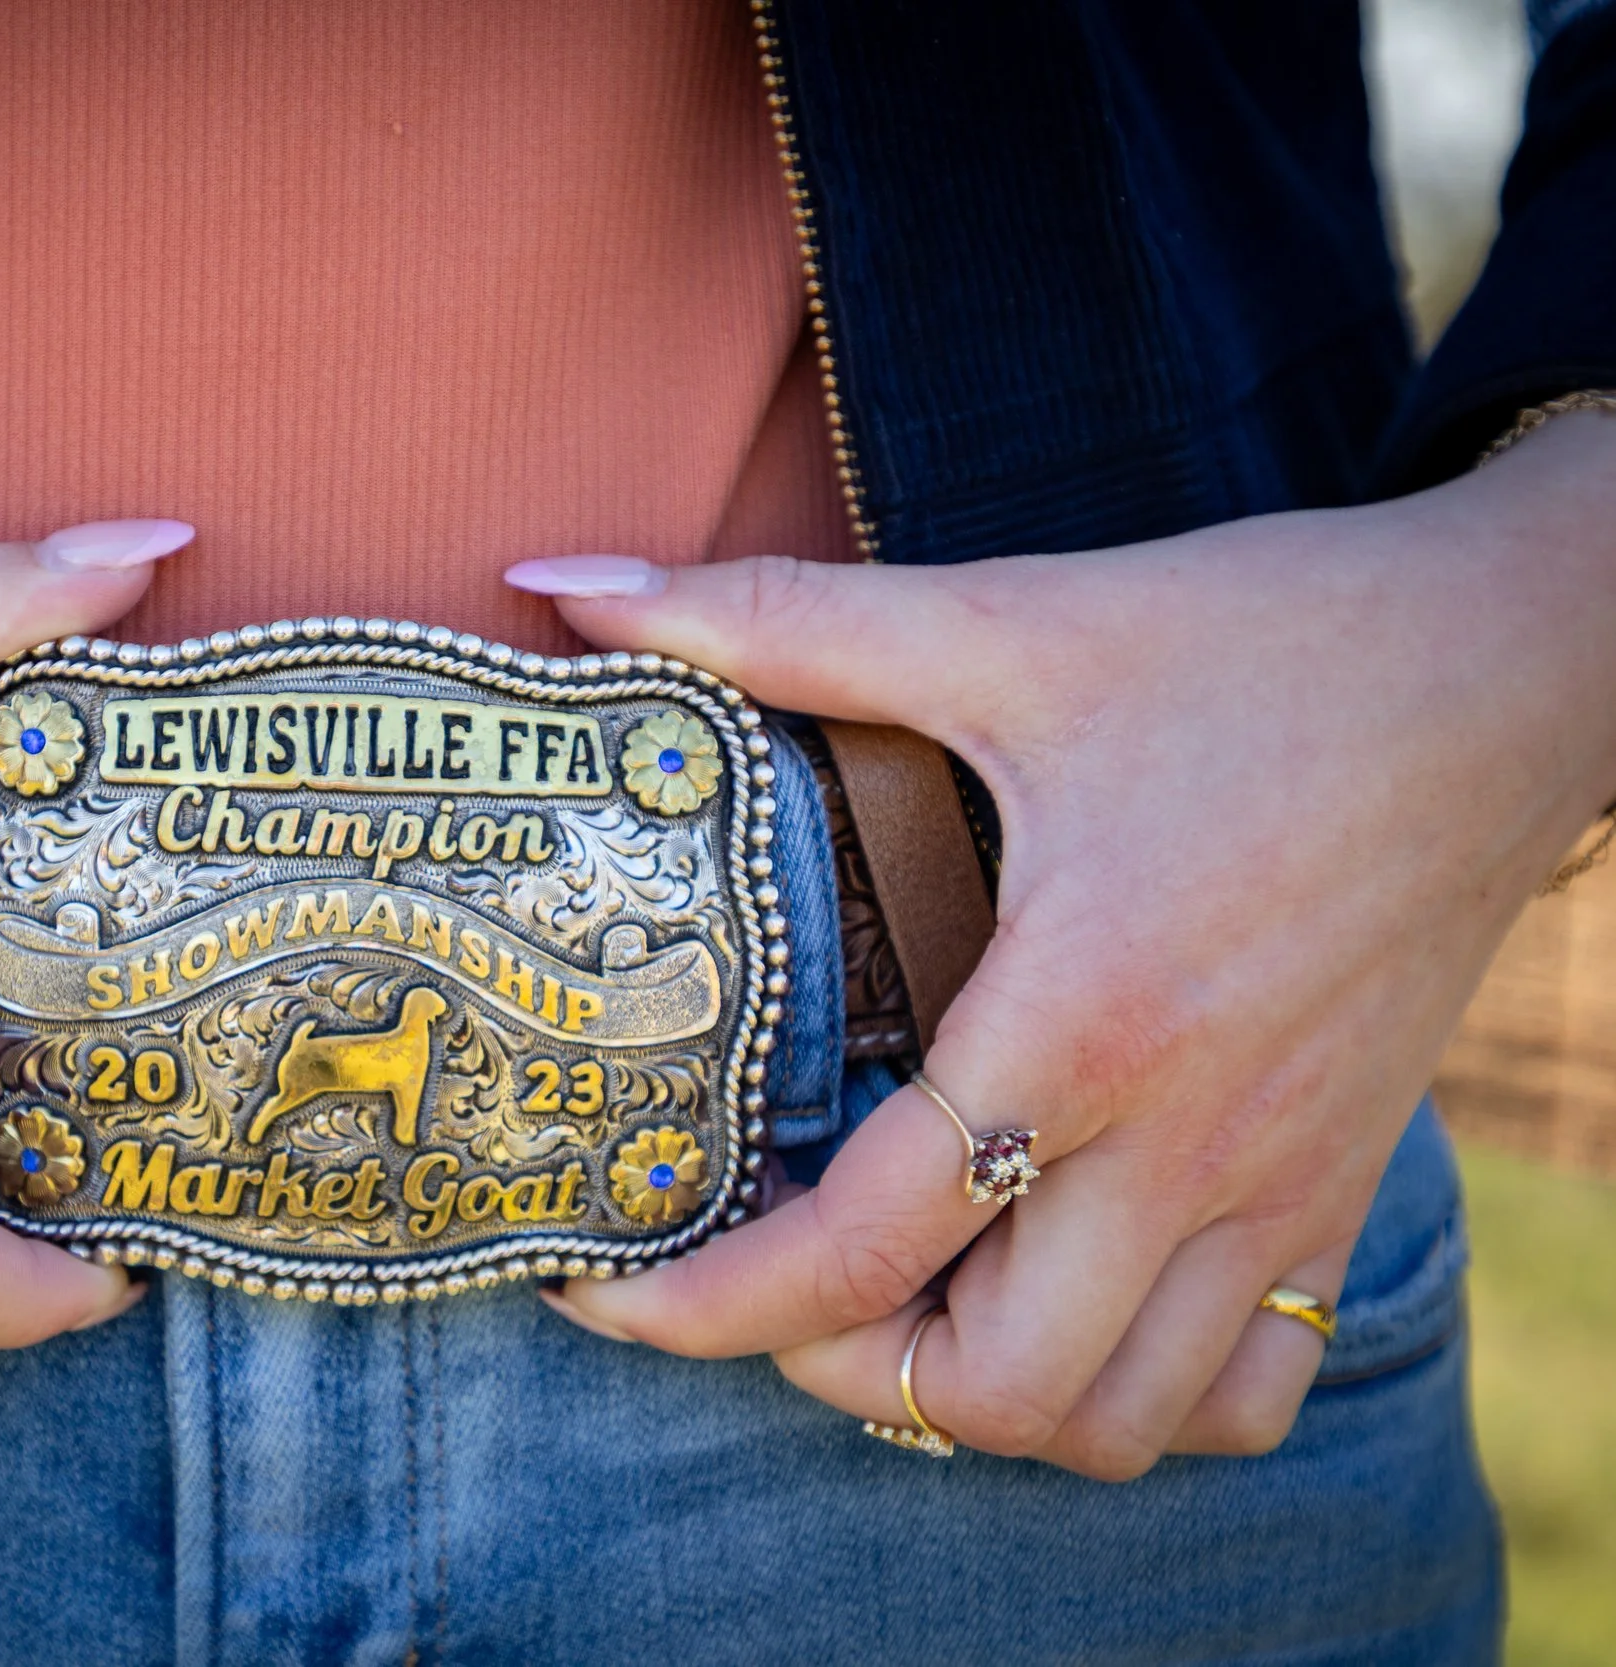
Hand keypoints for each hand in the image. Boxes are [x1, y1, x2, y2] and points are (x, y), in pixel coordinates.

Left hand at [513, 412, 1615, 1478]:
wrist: (1513, 664)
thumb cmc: (1260, 641)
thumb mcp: (1003, 621)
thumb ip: (769, 619)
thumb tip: (560, 581)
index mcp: (1082, 1013)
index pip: (865, 1245)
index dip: (702, 1307)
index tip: (596, 1298)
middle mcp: (1186, 1136)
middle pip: (991, 1387)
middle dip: (834, 1367)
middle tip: (756, 1275)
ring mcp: (1279, 1182)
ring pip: (1121, 1421)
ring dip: (979, 1399)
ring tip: (891, 1298)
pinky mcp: (1339, 1186)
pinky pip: (1243, 1386)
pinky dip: (1134, 1396)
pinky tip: (1052, 1296)